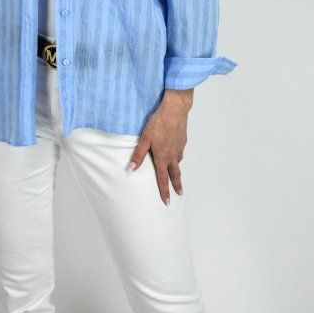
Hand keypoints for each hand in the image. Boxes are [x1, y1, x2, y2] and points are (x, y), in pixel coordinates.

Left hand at [127, 89, 192, 204]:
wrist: (175, 110)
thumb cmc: (158, 123)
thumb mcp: (144, 139)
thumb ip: (138, 155)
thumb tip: (130, 169)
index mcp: (162, 157)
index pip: (163, 179)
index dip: (164, 191)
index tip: (167, 202)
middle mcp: (173, 155)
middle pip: (175, 174)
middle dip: (177, 185)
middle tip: (180, 194)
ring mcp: (179, 147)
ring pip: (178, 161)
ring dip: (177, 169)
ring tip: (175, 173)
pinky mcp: (183, 139)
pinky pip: (180, 151)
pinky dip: (178, 155)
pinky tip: (175, 150)